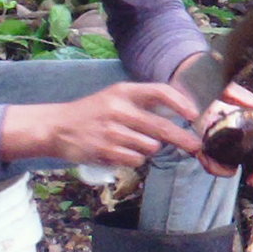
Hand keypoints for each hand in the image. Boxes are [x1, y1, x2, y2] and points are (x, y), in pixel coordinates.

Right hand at [4, 83, 201, 168]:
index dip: (181, 103)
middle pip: (161, 127)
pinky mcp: (104, 151)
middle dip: (183, 139)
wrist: (56, 127)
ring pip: (151, 147)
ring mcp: (111, 131)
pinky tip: (120, 151)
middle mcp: (118, 109)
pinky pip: (135, 159)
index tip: (194, 114)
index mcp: (124, 91)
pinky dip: (133, 158)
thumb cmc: (93, 112)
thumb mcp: (116, 97)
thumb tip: (182, 112)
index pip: (160, 92)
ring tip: (131, 142)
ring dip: (148, 148)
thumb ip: (144, 102)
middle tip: (196, 146)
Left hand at [201, 80, 252, 185]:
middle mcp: (249, 134)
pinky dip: (215, 166)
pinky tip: (203, 157)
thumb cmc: (209, 85)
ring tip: (221, 169)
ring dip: (237, 172)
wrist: (186, 87)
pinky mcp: (215, 151)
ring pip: (245, 167)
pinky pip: (220, 166)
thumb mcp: (229, 88)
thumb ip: (243, 97)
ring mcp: (233, 145)